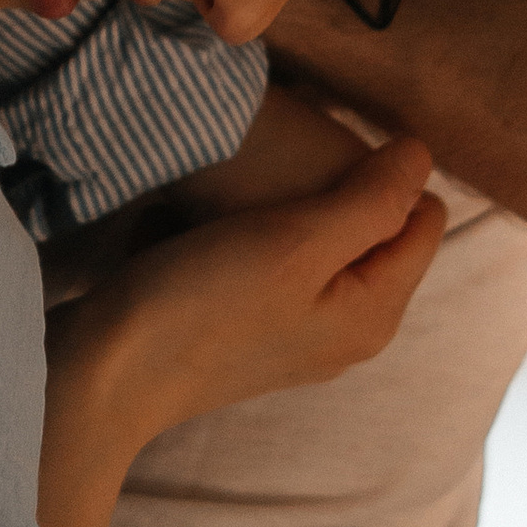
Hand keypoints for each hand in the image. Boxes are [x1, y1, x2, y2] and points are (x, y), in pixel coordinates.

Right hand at [35, 136, 442, 526]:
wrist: (103, 373)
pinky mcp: (252, 330)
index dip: (385, 171)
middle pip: (379, 231)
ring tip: (254, 191)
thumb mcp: (296, 241)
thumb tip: (422, 154)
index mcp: (375, 314)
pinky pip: (284, 263)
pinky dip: (264, 234)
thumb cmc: (202, 304)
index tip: (324, 154)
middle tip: (286, 168)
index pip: (423, 217)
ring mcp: (299, 335)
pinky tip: (225, 227)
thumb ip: (371, 201)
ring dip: (300, 209)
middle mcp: (349, 333)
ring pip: (328, 243)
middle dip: (345, 190)